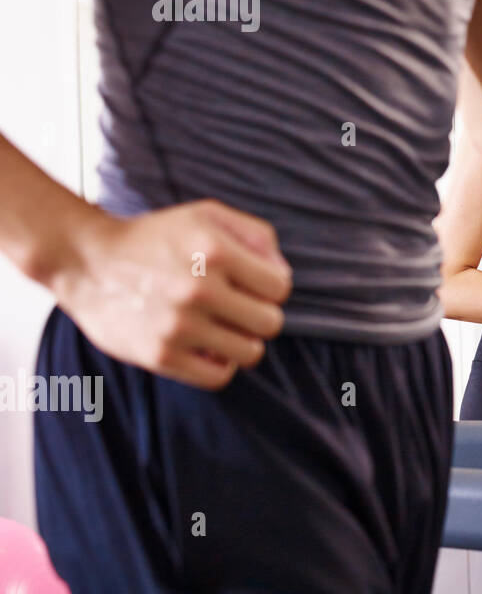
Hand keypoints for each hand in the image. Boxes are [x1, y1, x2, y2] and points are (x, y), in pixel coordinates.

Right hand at [48, 200, 291, 389]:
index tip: (249, 284)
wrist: (87, 261)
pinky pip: (218, 377)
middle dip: (260, 314)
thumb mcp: (208, 216)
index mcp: (215, 251)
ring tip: (223, 327)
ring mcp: (178, 325)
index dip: (270, 286)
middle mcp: (198, 289)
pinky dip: (220, 364)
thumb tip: (283, 275)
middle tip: (237, 307)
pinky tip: (208, 346)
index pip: (280, 287)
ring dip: (243, 341)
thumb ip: (257, 236)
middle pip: (271, 323)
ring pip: (250, 352)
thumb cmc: (157, 237)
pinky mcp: (160, 356)